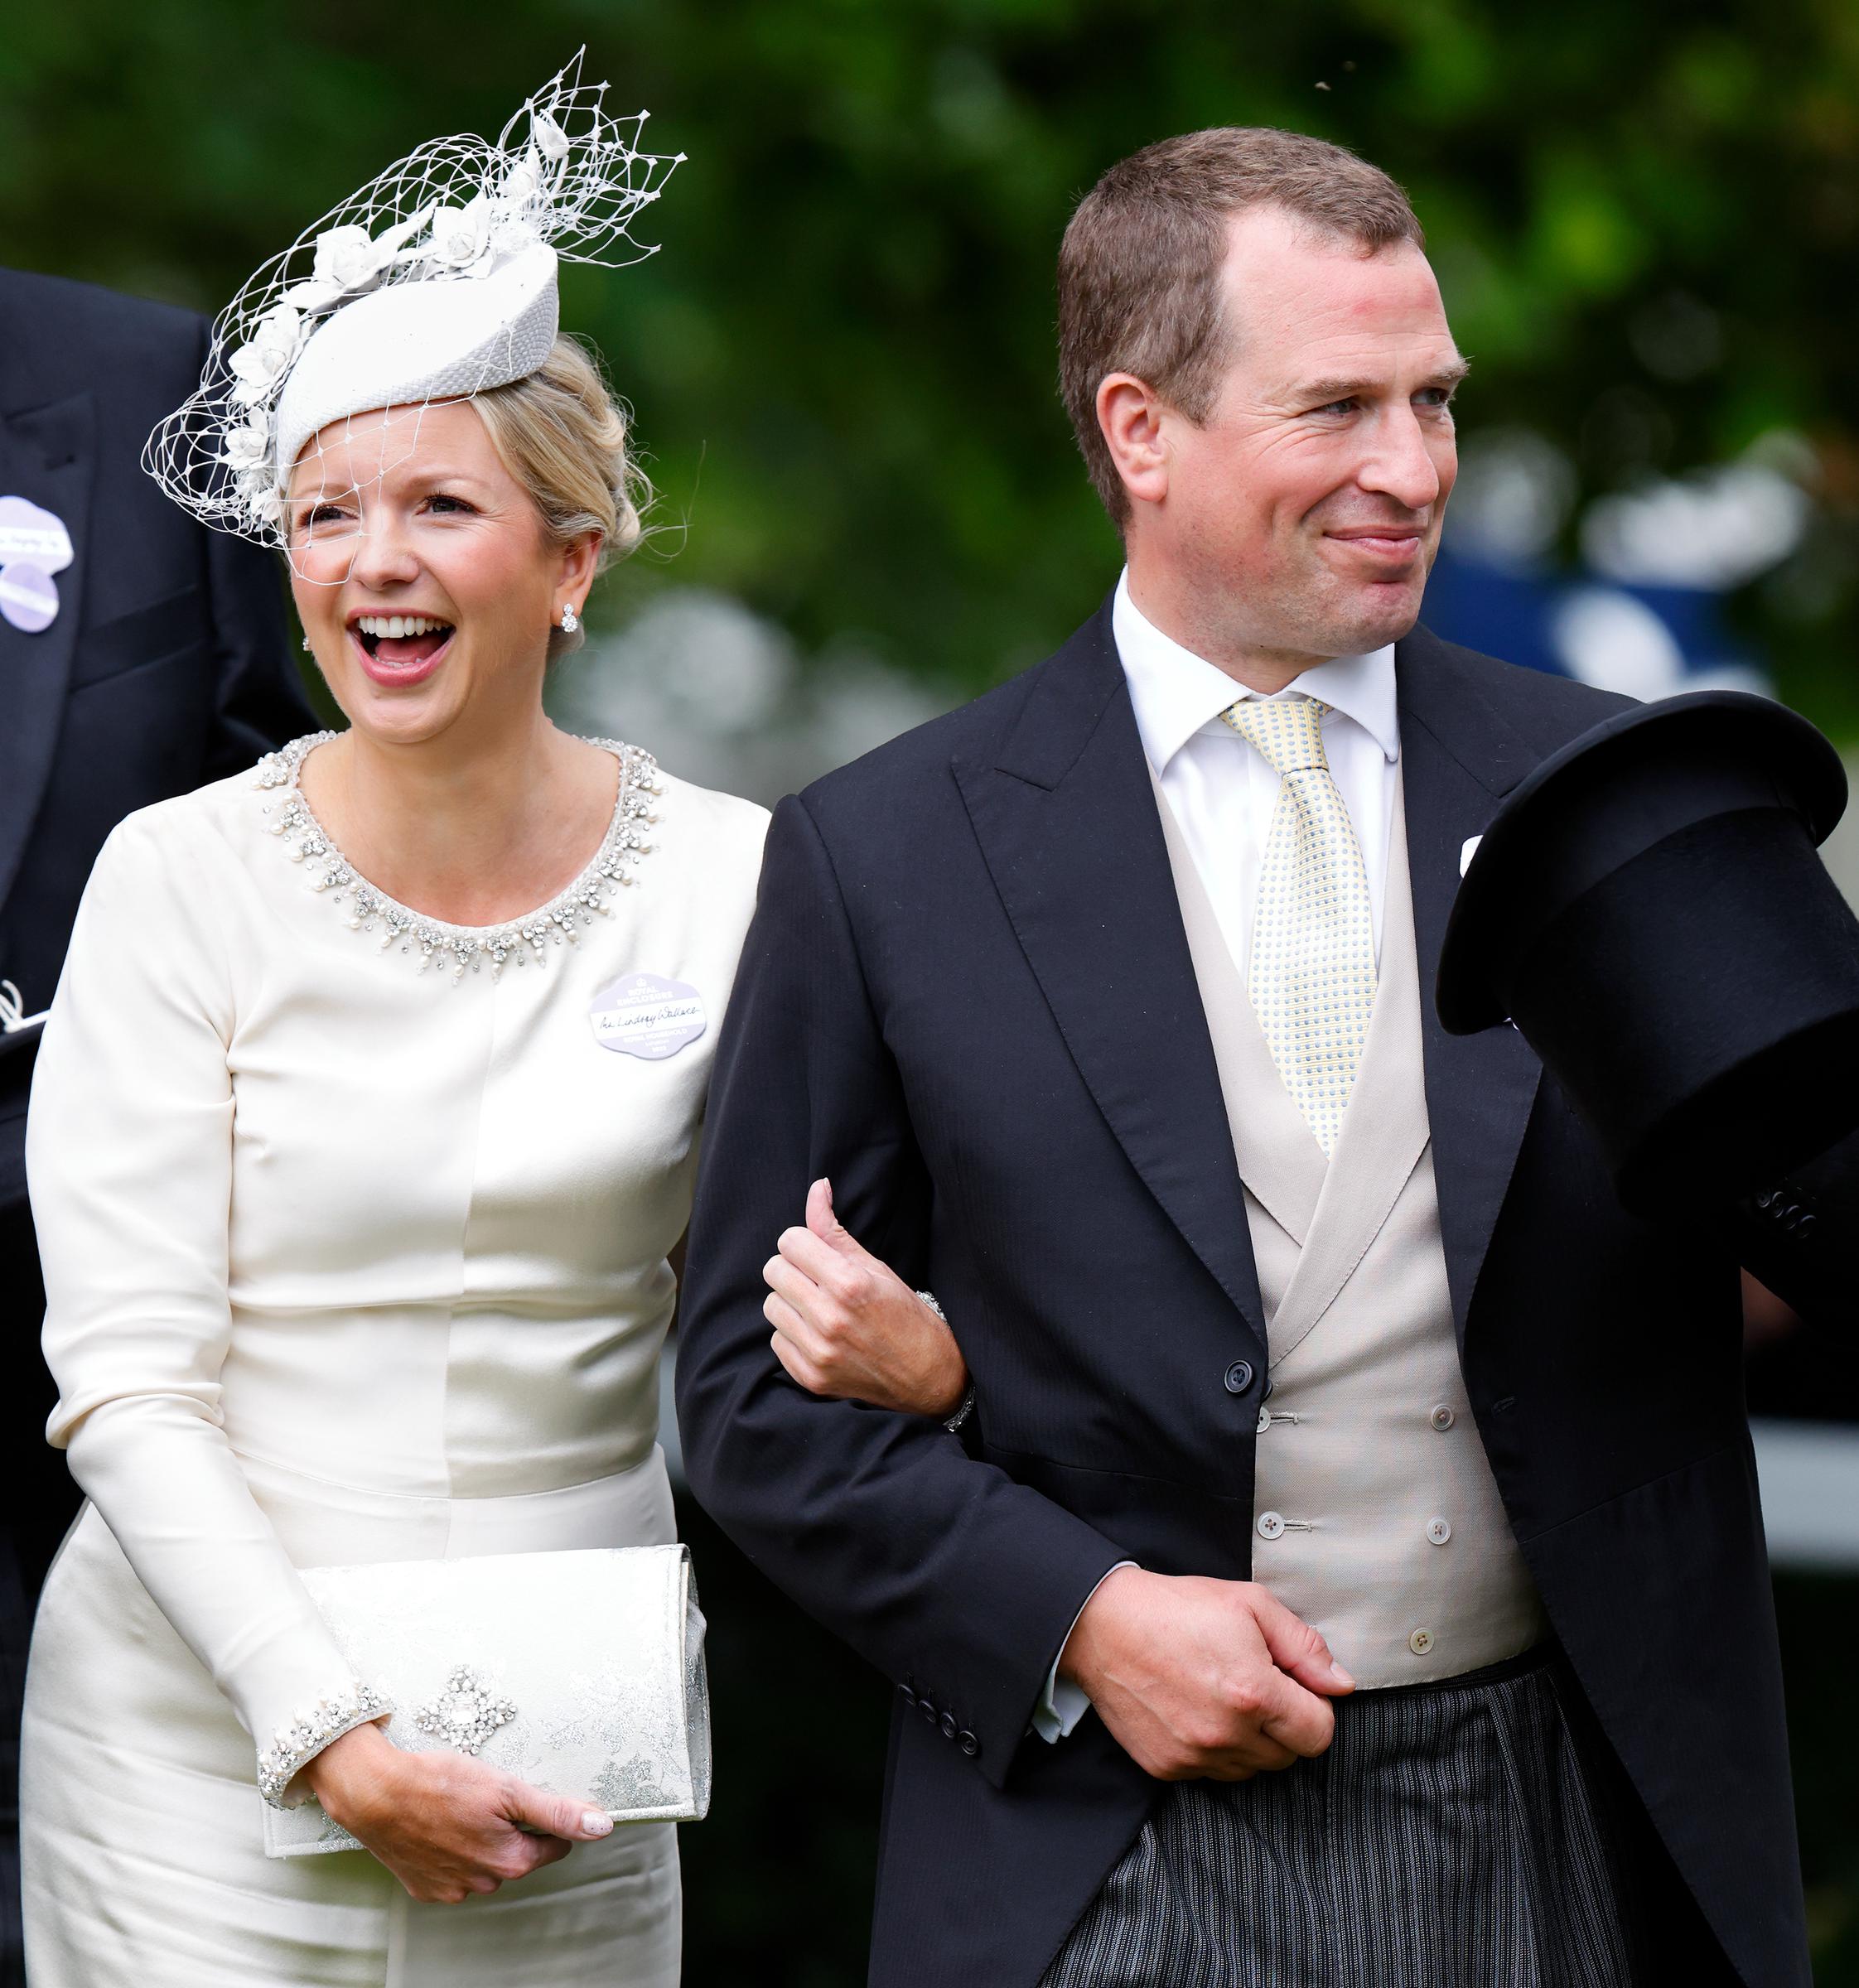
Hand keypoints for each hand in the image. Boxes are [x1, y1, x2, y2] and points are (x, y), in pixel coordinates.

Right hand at [303, 1720, 613, 1903]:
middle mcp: (484, 1884)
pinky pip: (453, 1870)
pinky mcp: (424, 1888)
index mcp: (511, 1861)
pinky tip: (440, 1826)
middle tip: (489, 1797)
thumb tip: (601, 1827)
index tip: (529, 1797)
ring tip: (461, 1807)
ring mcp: (452, 1889)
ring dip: (482, 1839)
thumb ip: (557, 1812)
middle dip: (513, 1828)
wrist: (376, 1794)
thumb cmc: (441, 1784)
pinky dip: (453, 1850)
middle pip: (519, 1854)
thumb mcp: (508, 1789)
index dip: (547, 1817)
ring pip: (485, 1863)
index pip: (554, 1844)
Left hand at [762, 1178, 969, 1418]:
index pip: (790, 1241)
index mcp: (849, 1283)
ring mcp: (818, 1352)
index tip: (818, 1253)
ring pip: (771, 1306)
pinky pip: (776, 1341)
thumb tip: (818, 1187)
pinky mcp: (811, 1378)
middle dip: (794, 1269)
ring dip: (791, 1302)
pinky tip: (819, 1335)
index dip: (804, 1243)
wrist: (928, 1377)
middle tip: (818, 1279)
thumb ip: (836, 1230)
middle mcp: (830, 1318)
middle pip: (774, 1270)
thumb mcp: (876, 1267)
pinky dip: (793, 1335)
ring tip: (819, 1307)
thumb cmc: (906, 1315)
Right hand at [1060, 1566, 1353, 1780]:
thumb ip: (1304, 1646)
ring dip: (1250, 1741)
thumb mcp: (1250, 1604)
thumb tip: (1341, 1684)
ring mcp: (1194, 1756)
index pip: (1319, 1735)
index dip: (1314, 1707)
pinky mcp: (1167, 1768)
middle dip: (1283, 1724)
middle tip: (1255, 1684)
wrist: (1103, 1624)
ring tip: (1223, 1695)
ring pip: (1252, 1769)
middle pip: (1289, 1756)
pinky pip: (1213, 1773)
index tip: (1293, 1685)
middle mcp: (1226, 1734)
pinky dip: (1214, 1749)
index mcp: (1254, 1693)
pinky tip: (1196, 1710)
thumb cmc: (1177, 1608)